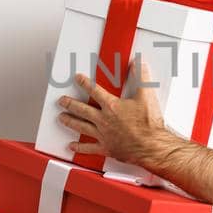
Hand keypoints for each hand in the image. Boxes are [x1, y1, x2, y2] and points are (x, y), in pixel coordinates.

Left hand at [56, 60, 181, 169]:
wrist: (151, 145)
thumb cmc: (148, 125)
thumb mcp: (147, 96)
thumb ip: (141, 78)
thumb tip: (138, 64)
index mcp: (112, 106)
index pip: (94, 91)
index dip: (84, 83)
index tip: (78, 79)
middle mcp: (104, 120)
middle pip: (82, 109)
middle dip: (70, 103)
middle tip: (62, 100)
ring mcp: (103, 135)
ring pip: (81, 127)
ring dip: (70, 121)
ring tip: (62, 118)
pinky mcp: (106, 148)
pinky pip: (89, 148)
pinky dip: (79, 147)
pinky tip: (72, 146)